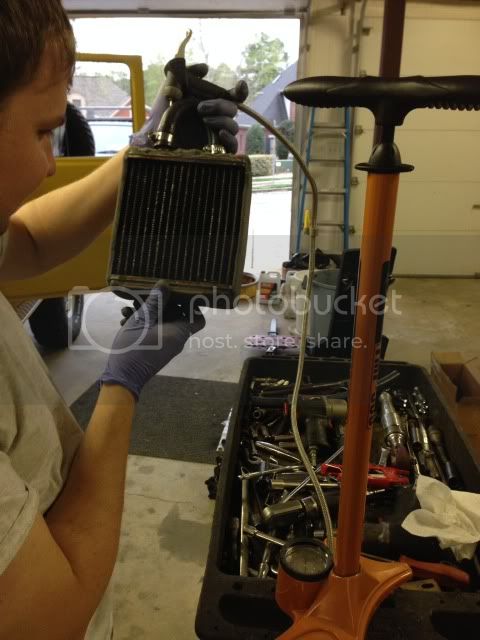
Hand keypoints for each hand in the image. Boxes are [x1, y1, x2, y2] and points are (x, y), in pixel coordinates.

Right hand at [100, 287, 204, 400]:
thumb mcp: (142, 320)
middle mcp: (176, 338)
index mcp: (179, 332)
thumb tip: (166, 284)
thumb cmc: (134, 348)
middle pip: (177, 315)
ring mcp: (166, 344)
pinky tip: (125, 319)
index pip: (198, 318)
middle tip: (146, 296)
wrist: (123, 377)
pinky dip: (143, 323)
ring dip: (147, 313)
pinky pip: (155, 330)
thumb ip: (154, 302)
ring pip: (161, 322)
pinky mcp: (155, 347)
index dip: (193, 305)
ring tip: (128, 308)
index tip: (180, 293)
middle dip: (161, 304)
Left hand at [130, 63, 245, 153]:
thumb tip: (206, 68)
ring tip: (203, 120)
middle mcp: (216, 119)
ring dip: (221, 120)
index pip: (233, 97)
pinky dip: (230, 139)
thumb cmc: (160, 115)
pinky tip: (220, 134)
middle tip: (200, 107)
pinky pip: (232, 147)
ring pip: (233, 126)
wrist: (152, 139)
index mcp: (210, 104)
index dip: (241, 91)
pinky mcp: (215, 153)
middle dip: (220, 105)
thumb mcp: (171, 88)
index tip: (239, 85)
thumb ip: (186, 73)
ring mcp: (216, 137)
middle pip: (233, 109)